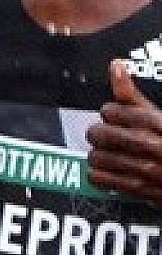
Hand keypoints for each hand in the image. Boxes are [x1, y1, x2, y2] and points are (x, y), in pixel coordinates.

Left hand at [86, 59, 161, 203]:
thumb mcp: (160, 115)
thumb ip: (133, 96)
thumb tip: (114, 66)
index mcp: (159, 122)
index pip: (113, 111)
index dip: (110, 112)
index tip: (114, 115)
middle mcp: (151, 145)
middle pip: (100, 133)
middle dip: (99, 132)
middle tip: (106, 134)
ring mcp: (145, 169)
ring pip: (97, 156)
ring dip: (98, 153)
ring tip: (108, 152)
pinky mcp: (138, 188)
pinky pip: (99, 178)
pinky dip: (98, 174)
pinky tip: (107, 169)